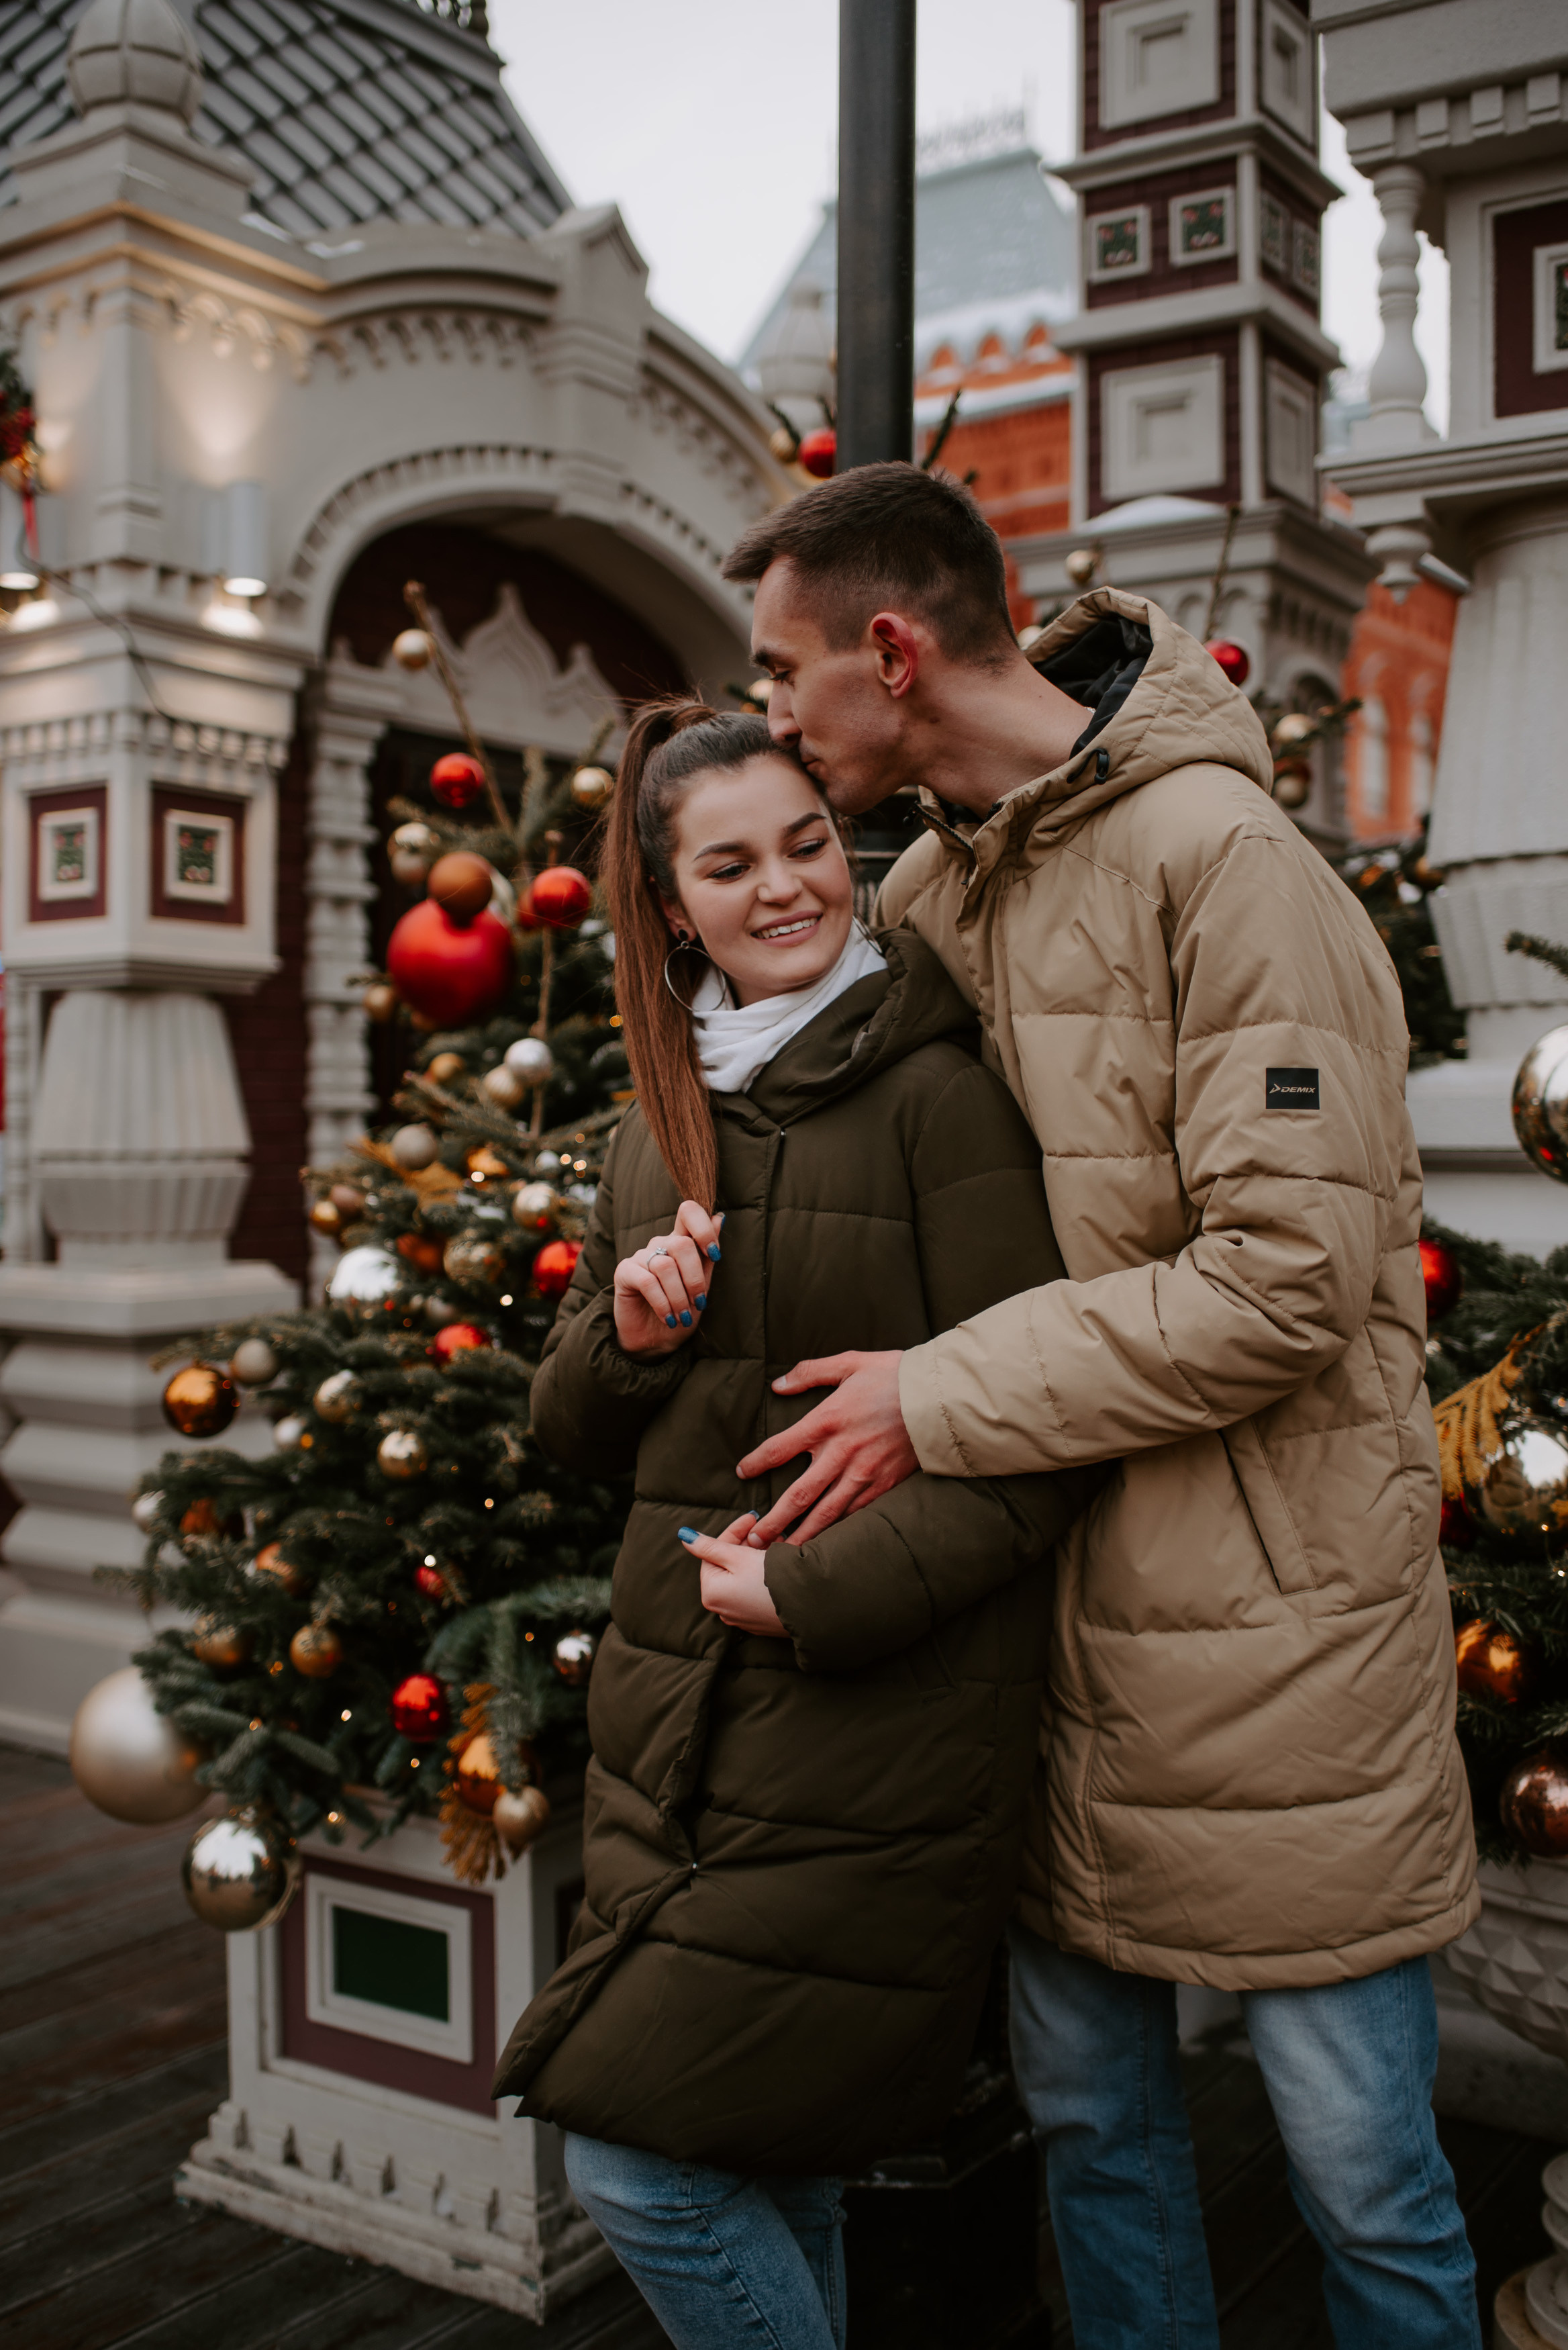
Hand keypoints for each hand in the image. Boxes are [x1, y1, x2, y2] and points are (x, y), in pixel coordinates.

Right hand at [613, 1202, 722, 1359]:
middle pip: (682, 1244)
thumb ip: (707, 1255)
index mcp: (680, 1243)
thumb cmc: (681, 1311)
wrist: (656, 1340)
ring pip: (665, 1266)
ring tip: (683, 1317)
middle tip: (699, 1303)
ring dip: (679, 1297)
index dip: (704, 1228)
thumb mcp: (701, 1286)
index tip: (715, 1255)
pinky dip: (662, 1303)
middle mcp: (659, 1245)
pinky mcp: (624, 1272)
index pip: (688, 1212)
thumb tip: (719, 1217)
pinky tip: (668, 1318)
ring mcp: (641, 1257)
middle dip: (695, 1279)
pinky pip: (647, 1281)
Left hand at [682, 1514, 785, 1636]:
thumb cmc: (771, 1580)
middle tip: (765, 1530)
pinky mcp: (760, 1621)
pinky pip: (754, 1592)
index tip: (751, 1517)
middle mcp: (722, 1609)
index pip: (713, 1552)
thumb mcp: (738, 1556)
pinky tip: (778, 1564)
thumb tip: (684, 1536)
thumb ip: (708, 1545)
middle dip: (746, 1545)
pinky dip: (762, 1576)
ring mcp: (742, 1618)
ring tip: (777, 1543)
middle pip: (728, 1566)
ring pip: (742, 1578)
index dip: (734, 1532)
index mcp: (711, 1593)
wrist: (807, 1609)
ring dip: (755, 1558)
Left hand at [735, 1350, 918, 1545]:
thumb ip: (810, 1373)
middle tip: (753, 1539)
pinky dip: (836, 1530)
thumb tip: (778, 1384)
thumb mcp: (849, 1363)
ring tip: (781, 1553)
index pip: (780, 1448)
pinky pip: (854, 1513)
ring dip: (801, 1534)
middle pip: (797, 1495)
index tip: (743, 1472)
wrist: (941, 1398)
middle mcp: (840, 1453)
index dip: (757, 1462)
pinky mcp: (884, 1486)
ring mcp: (863, 1474)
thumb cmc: (894, 1376)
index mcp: (826, 1421)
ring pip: (825, 1513)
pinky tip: (825, 1542)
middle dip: (773, 1520)